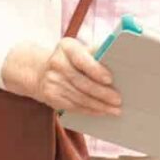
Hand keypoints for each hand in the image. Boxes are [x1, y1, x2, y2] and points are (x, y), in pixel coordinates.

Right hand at [3, 39, 121, 115]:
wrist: (41, 71)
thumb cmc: (70, 58)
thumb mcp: (79, 49)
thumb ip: (96, 52)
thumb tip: (118, 58)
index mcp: (66, 47)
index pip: (81, 59)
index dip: (95, 70)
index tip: (110, 79)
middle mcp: (57, 63)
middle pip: (82, 82)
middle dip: (102, 93)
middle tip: (118, 100)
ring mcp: (52, 81)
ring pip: (79, 97)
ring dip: (99, 105)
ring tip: (115, 109)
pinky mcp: (51, 97)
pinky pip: (74, 106)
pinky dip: (90, 110)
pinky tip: (102, 112)